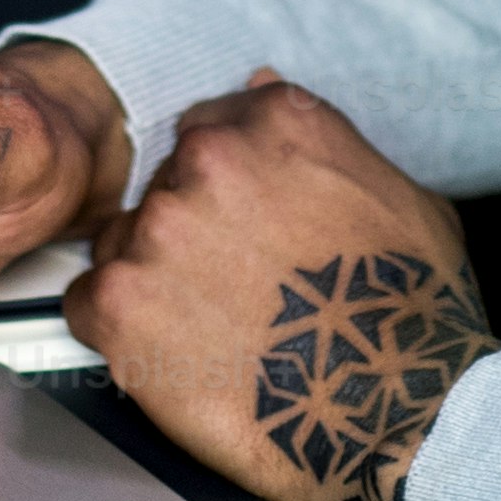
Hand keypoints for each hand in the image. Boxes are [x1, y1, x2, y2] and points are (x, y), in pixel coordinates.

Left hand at [61, 73, 496, 500]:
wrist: (392, 414)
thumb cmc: (412, 317)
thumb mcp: (401, 196)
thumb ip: (322, 139)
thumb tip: (263, 87)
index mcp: (277, 123)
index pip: (213, 128)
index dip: (226, 186)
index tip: (240, 224)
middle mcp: (210, 162)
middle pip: (168, 184)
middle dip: (193, 232)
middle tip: (234, 288)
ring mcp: (158, 230)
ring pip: (126, 240)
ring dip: (156, 277)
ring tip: (211, 330)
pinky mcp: (120, 304)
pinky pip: (89, 301)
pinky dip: (119, 330)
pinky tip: (173, 354)